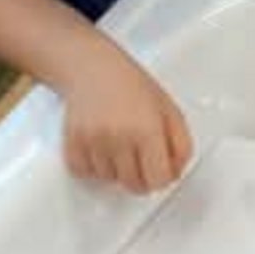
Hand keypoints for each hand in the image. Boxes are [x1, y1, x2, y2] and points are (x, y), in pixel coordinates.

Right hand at [63, 61, 191, 193]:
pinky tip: (101, 149)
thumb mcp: (170, 110)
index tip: (161, 169)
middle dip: (141, 176)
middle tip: (141, 156)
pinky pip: (84, 173)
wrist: (92, 67)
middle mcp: (119, 138)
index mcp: (147, 129)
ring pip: (109, 181)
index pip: (159, 180)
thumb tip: (175, 174)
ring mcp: (93, 141)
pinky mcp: (73, 142)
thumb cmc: (131, 85)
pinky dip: (93, 168)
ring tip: (119, 144)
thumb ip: (181, 145)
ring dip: (116, 170)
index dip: (163, 178)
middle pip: (134, 185)